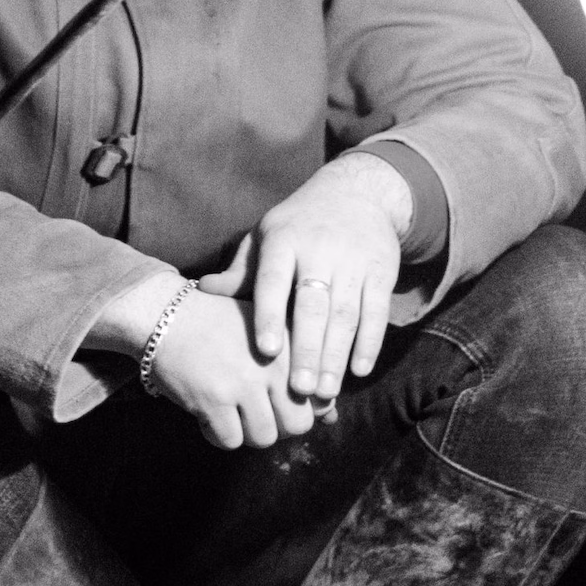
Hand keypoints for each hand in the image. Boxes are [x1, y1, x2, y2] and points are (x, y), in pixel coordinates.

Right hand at [146, 288, 315, 448]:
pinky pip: (231, 441)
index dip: (299, 408)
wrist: (165, 315)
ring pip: (265, 438)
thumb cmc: (218, 327)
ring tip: (230, 413)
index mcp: (291, 345)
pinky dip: (218, 435)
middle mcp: (274, 363)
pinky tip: (208, 416)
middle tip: (254, 413)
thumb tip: (329, 416)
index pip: (319, 398)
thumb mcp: (265, 334)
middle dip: (277, 426)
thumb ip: (300, 370)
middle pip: (298, 425)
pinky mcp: (214, 398)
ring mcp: (244, 381)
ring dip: (246, 433)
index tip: (275, 401)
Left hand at [202, 152, 407, 400]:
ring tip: (325, 392)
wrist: (357, 193)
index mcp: (284, 240)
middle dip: (307, 349)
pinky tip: (359, 370)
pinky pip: (376, 312)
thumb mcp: (266, 236)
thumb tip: (202, 290)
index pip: (274, 280)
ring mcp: (354, 261)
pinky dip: (370, 343)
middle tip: (299, 389)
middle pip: (314, 305)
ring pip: (346, 314)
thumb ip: (241, 270)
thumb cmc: (298, 225)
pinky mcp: (382, 271)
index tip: (265, 350)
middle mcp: (320, 249)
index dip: (269, 314)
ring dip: (336, 356)